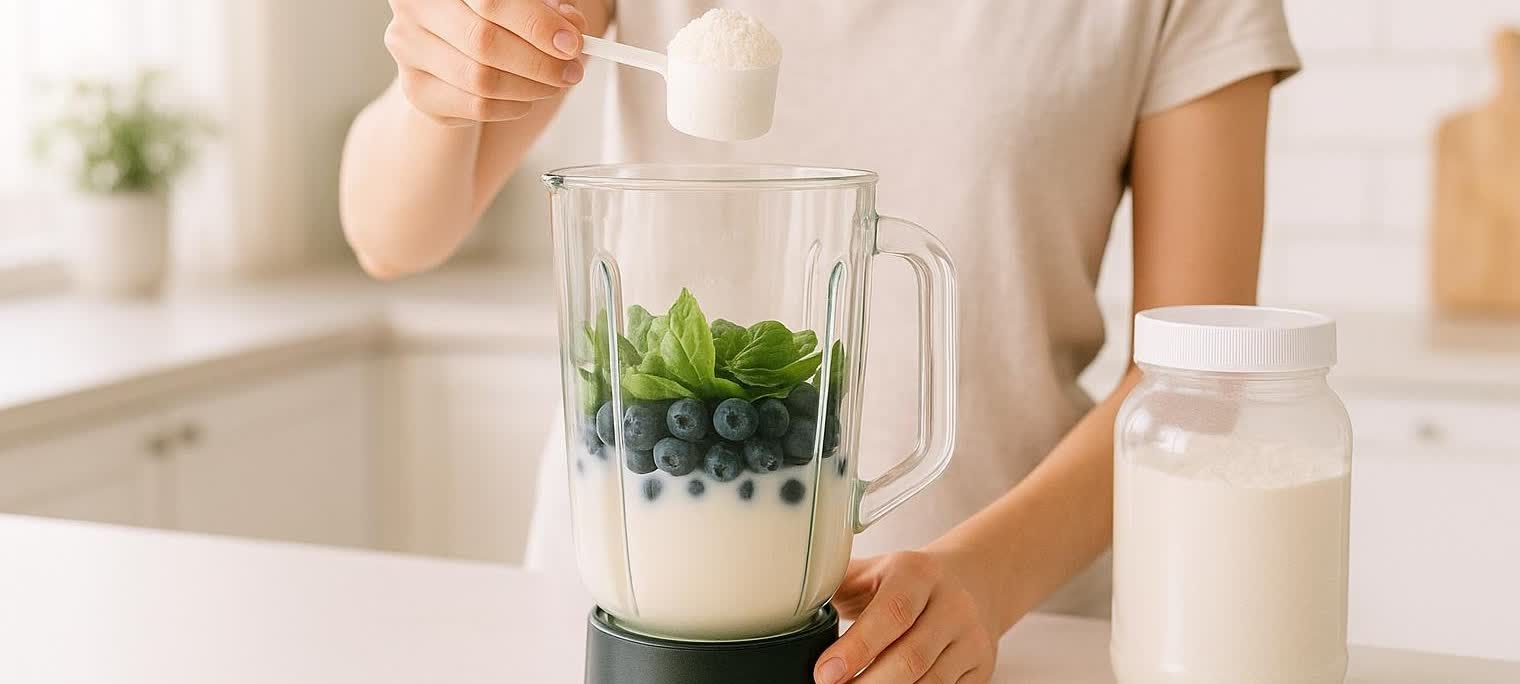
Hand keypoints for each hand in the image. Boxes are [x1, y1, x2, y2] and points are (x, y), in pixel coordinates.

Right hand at [384, 0, 589, 125]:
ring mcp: (409, 50)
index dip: (537, 24)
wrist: (454, 51)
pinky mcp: (417, 89)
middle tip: (570, 72)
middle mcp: (415, 9)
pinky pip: (475, 107)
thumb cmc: (493, 19)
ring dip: (529, 87)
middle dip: (539, 62)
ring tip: (552, 84)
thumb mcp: (524, 4)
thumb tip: (571, 29)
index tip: (572, 44)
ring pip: (480, 79)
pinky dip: (512, 106)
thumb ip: (548, 8)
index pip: (491, 1)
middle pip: (484, 41)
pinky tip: (525, 98)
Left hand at [816, 552, 997, 682]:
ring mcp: (971, 638)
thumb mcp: (873, 572)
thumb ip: (834, 585)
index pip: (891, 613)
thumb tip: (788, 604)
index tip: (825, 674)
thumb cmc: (907, 581)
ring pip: (930, 682)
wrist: (971, 582)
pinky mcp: (981, 666)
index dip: (857, 648)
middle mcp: (952, 604)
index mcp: (918, 573)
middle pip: (910, 657)